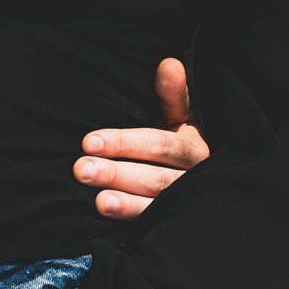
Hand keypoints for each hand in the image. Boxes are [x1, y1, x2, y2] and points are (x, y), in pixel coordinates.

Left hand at [77, 56, 208, 219]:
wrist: (207, 184)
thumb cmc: (183, 140)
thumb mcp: (183, 116)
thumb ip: (173, 94)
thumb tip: (169, 63)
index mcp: (195, 147)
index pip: (161, 145)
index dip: (125, 143)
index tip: (89, 141)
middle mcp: (195, 179)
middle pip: (156, 178)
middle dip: (118, 173)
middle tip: (81, 169)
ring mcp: (186, 205)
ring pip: (156, 204)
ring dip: (125, 203)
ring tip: (97, 201)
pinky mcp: (174, 224)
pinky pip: (154, 225)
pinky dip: (132, 220)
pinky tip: (107, 216)